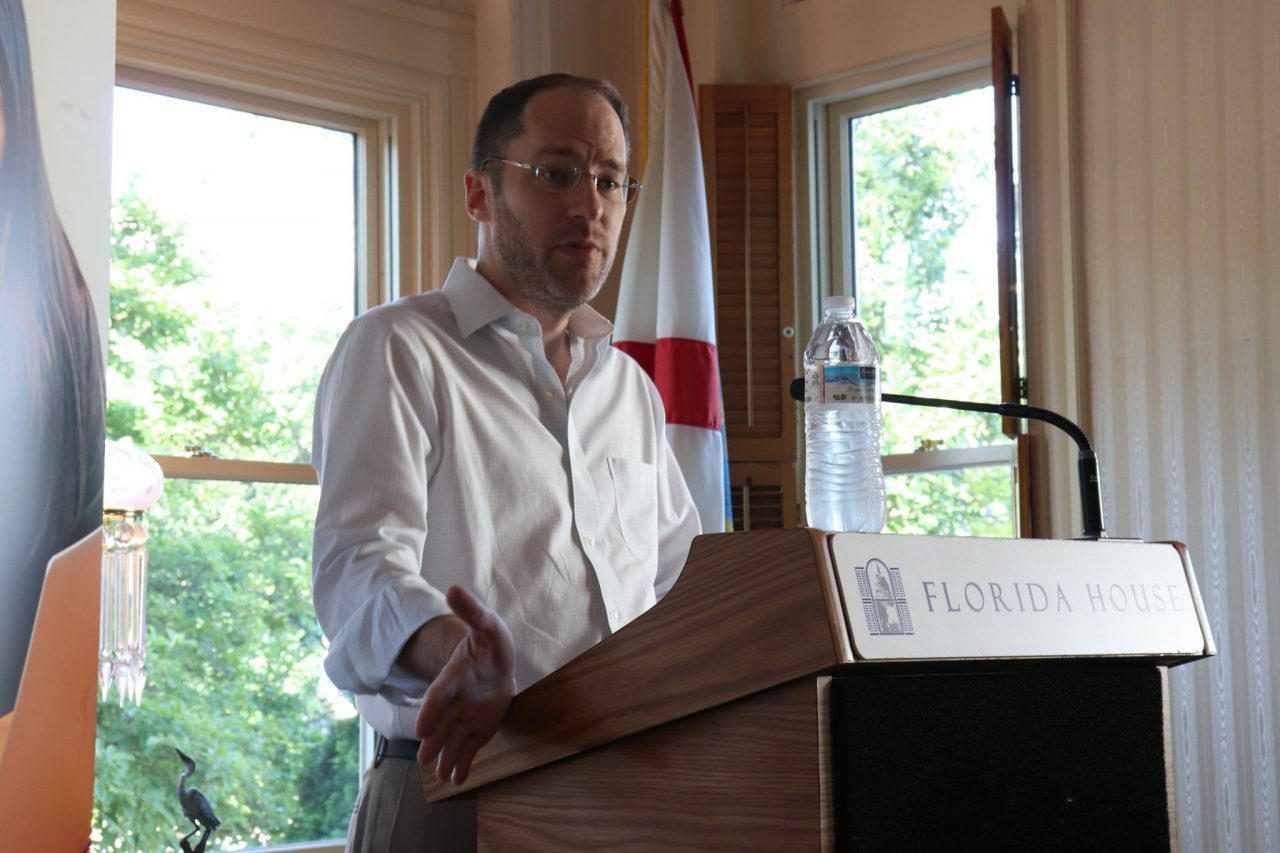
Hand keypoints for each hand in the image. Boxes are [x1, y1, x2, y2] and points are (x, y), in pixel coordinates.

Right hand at [414, 585, 516, 784]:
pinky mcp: (476, 730)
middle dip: (434, 740)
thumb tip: (453, 587)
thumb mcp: (487, 624)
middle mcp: (455, 701)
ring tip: (441, 775)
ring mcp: (464, 717)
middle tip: (424, 760)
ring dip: (446, 756)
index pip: (439, 694)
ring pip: (453, 739)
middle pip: (442, 723)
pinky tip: (458, 779)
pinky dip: (462, 763)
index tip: (421, 727)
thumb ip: (472, 611)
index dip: (431, 710)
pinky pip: (468, 748)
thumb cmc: (490, 644)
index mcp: (454, 676)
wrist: (495, 665)